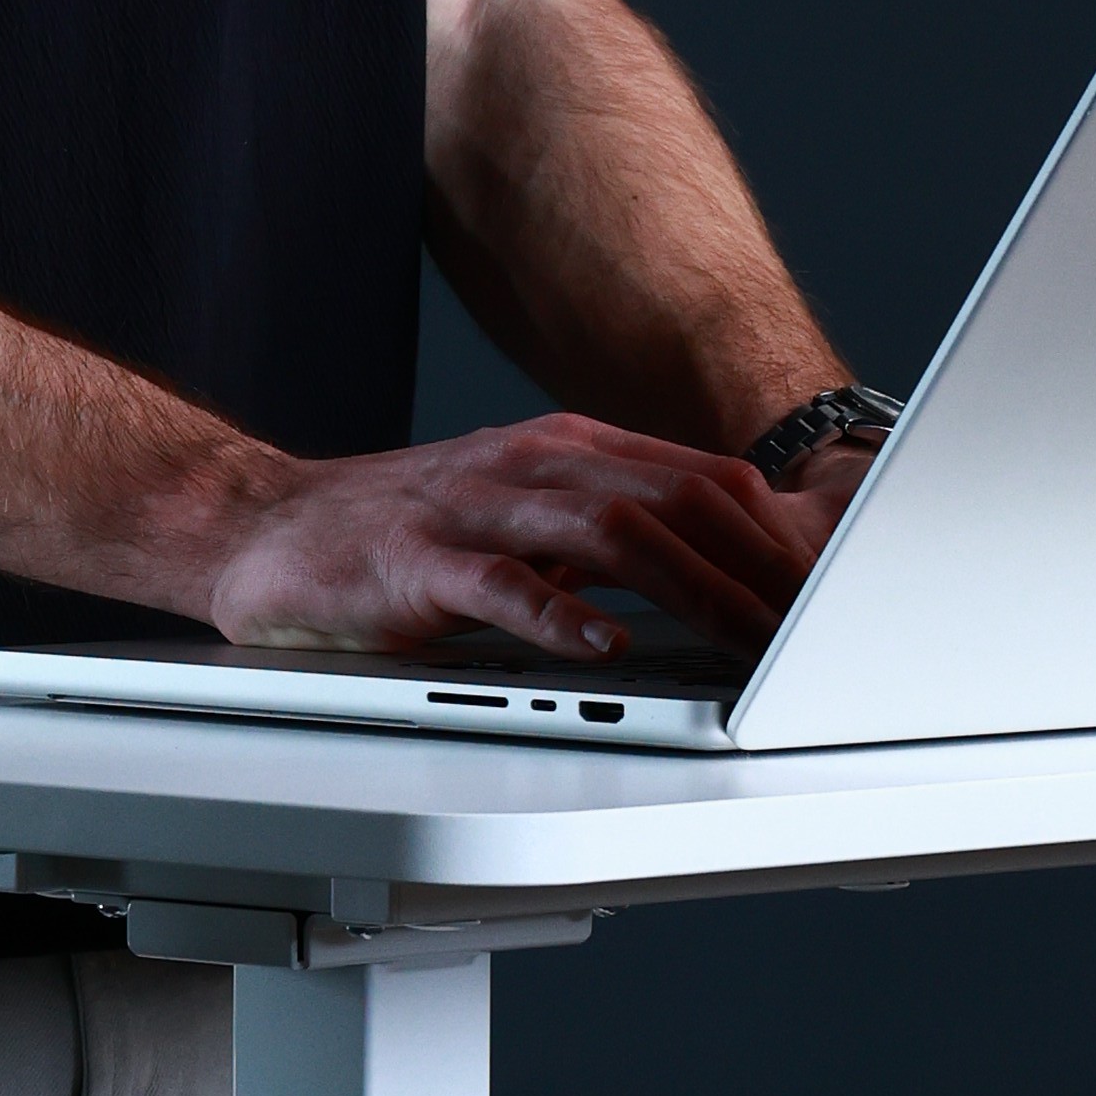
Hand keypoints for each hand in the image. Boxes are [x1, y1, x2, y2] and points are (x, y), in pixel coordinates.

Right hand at [191, 409, 849, 663]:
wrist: (261, 525)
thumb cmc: (399, 534)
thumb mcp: (521, 516)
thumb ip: (608, 536)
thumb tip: (722, 578)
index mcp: (567, 451)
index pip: (703, 480)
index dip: (778, 537)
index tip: (834, 596)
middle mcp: (531, 464)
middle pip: (677, 500)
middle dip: (758, 567)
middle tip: (817, 632)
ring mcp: (473, 507)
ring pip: (609, 531)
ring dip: (691, 587)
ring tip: (748, 639)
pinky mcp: (416, 561)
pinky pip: (501, 584)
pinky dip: (562, 614)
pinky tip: (608, 644)